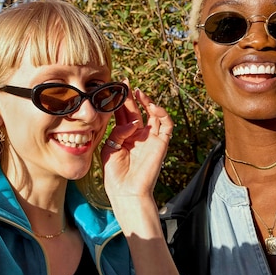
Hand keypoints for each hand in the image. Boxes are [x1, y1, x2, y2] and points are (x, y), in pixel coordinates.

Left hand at [101, 81, 172, 200]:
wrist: (126, 191)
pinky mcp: (161, 143)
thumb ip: (118, 132)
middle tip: (125, 82)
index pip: (123, 114)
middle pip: (136, 111)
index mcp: (124, 136)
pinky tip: (152, 107)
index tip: (114, 87)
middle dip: (131, 96)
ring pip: (153, 114)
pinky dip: (161, 113)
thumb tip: (132, 122)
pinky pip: (166, 125)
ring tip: (138, 92)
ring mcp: (150, 138)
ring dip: (146, 102)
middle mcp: (138, 135)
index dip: (119, 101)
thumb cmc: (115, 173)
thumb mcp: (109, 148)